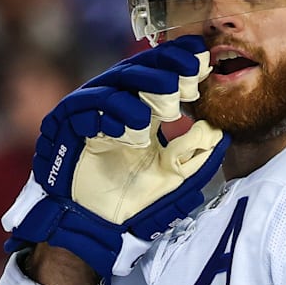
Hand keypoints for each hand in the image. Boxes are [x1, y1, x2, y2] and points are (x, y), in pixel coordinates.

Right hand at [1, 36, 228, 280]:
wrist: (95, 226)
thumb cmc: (132, 201)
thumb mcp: (174, 178)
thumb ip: (196, 157)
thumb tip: (221, 133)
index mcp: (138, 108)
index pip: (157, 72)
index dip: (177, 60)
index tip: (202, 57)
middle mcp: (113, 103)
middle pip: (136, 69)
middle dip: (164, 68)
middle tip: (188, 74)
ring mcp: (88, 111)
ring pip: (113, 84)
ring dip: (141, 90)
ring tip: (165, 111)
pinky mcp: (64, 123)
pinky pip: (85, 107)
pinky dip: (108, 113)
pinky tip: (129, 130)